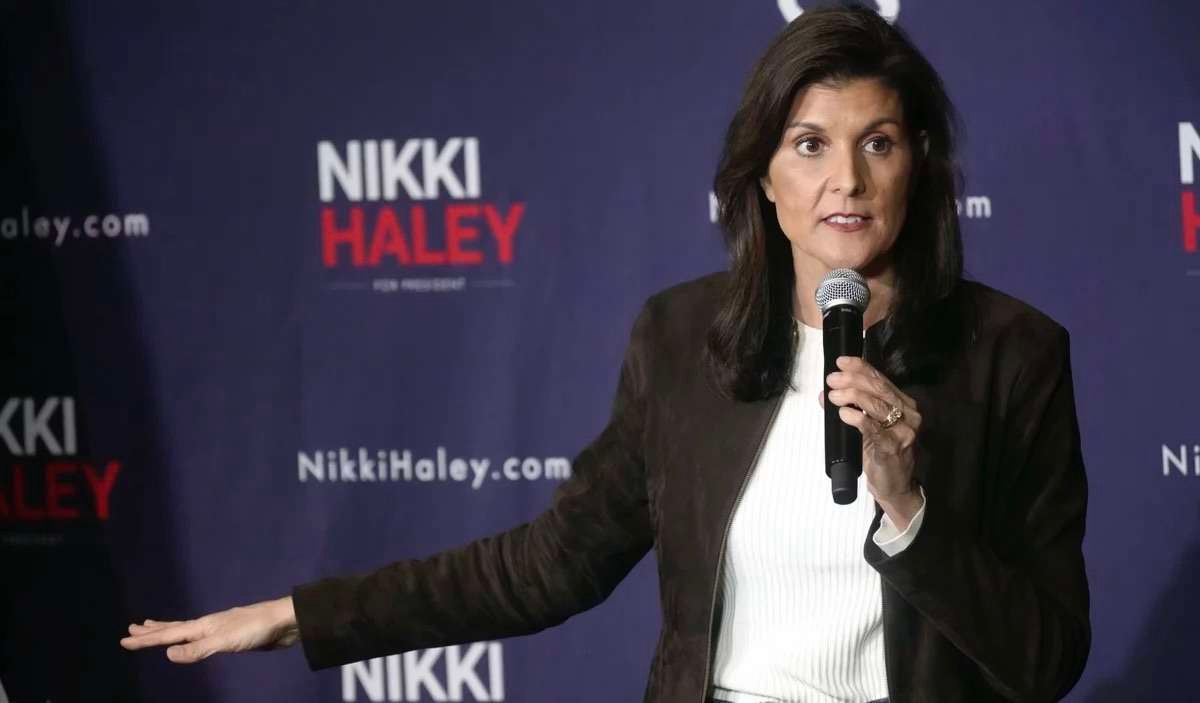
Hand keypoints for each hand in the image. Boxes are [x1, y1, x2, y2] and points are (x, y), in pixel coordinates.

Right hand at [119, 596, 298, 663]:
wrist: (285, 622)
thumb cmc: (256, 629)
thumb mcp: (224, 641)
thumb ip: (198, 649)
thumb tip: (168, 654)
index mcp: (204, 625)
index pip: (169, 634)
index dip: (147, 639)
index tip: (124, 639)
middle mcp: (208, 625)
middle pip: (174, 627)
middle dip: (153, 630)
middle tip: (132, 628)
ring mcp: (219, 629)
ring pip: (187, 630)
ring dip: (168, 630)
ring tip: (154, 627)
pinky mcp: (230, 636)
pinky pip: (200, 638)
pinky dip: (188, 637)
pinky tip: (192, 638)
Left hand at [819, 356, 922, 512]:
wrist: (895, 487)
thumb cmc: (880, 455)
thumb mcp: (865, 429)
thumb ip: (850, 409)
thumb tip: (824, 394)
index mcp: (903, 404)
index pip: (881, 380)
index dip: (861, 368)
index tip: (841, 361)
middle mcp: (908, 414)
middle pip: (879, 389)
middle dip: (852, 380)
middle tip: (832, 379)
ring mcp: (904, 430)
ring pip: (877, 405)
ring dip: (852, 396)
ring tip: (833, 395)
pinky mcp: (894, 446)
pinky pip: (873, 427)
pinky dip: (857, 417)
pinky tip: (843, 414)